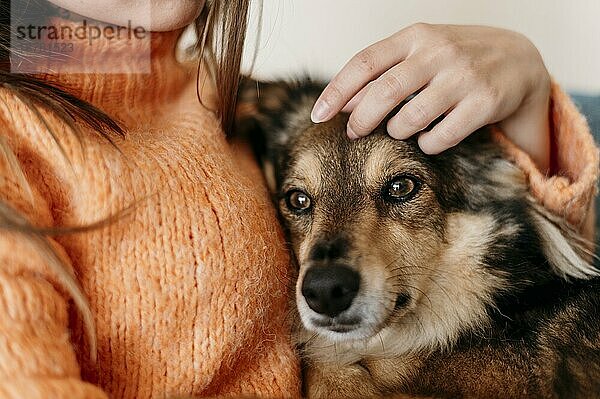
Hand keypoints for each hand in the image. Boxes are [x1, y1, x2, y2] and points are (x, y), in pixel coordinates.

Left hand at [311, 24, 550, 170]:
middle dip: (360, 119)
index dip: (336, 91)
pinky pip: (440, 136)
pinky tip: (428, 138)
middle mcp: (439, 52)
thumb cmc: (455, 60)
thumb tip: (341, 103)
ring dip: (397, 131)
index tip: (317, 114)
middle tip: (352, 133)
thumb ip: (382, 73)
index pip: (364, 63)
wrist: (519, 60)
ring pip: (410, 118)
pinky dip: (426, 144)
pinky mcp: (485, 102)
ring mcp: (464, 76)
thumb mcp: (419, 54)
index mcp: (416, 36)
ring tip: (399, 130)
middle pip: (384, 92)